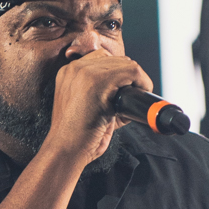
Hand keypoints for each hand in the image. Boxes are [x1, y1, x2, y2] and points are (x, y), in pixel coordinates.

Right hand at [42, 51, 152, 168]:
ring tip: (138, 95)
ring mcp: (85, 73)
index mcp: (69, 73)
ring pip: (125, 63)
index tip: (125, 88)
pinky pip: (132, 72)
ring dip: (137, 79)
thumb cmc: (77, 136)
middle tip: (134, 94)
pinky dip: (143, 82)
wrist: (65, 150)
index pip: (102, 58)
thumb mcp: (88, 107)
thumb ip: (105, 94)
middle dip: (129, 75)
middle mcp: (74, 68)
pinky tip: (142, 93)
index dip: (119, 73)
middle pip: (115, 59)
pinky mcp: (97, 82)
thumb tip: (132, 90)